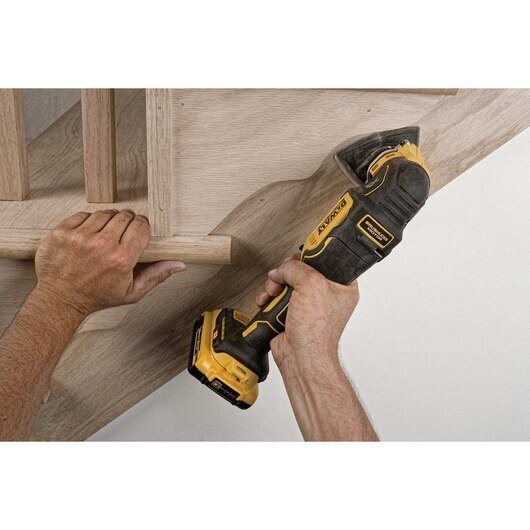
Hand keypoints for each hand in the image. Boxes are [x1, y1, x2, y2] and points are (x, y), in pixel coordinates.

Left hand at [34, 209, 185, 315]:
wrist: (61, 299)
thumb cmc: (97, 297)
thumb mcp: (132, 291)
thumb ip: (157, 275)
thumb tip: (179, 265)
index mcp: (121, 260)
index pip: (140, 226)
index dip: (142, 226)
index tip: (138, 230)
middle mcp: (101, 246)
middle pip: (124, 216)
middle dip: (127, 222)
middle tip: (122, 233)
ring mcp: (80, 237)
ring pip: (105, 213)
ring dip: (108, 220)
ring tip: (105, 234)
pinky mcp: (62, 232)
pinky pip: (83, 214)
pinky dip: (88, 221)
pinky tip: (89, 234)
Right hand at [256, 256, 358, 374]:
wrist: (300, 356)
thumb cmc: (316, 330)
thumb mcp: (311, 285)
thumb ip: (295, 268)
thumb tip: (281, 270)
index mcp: (342, 286)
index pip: (328, 260)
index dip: (312, 255)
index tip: (301, 253)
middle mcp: (326, 294)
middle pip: (302, 269)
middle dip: (287, 272)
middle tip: (283, 277)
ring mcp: (309, 304)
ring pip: (287, 282)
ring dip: (275, 285)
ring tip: (273, 293)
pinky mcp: (293, 312)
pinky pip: (278, 296)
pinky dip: (269, 297)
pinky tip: (266, 301)